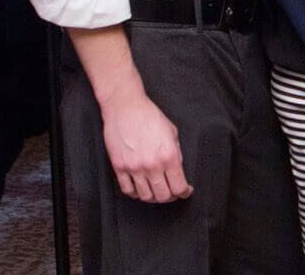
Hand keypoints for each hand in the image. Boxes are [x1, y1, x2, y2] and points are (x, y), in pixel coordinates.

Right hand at [98, 87, 192, 202]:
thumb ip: (176, 152)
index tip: (186, 191)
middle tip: (173, 192)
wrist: (125, 108)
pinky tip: (141, 189)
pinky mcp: (119, 168)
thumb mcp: (172, 132)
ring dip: (154, 197)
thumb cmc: (150, 116)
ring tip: (158, 191)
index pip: (179, 186)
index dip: (185, 192)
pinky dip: (136, 193)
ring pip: (146, 196)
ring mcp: (134, 168)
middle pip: (163, 196)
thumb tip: (177, 168)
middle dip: (171, 197)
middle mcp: (152, 165)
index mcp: (169, 156)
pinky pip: (128, 190)